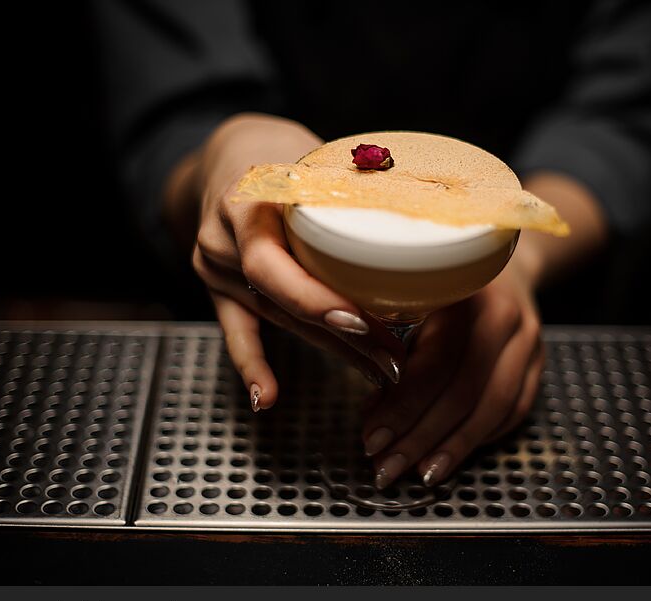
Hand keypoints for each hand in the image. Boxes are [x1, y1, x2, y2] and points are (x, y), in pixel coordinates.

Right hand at [179, 114, 404, 410]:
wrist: (227, 153)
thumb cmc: (280, 151)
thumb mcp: (313, 158)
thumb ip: (351, 189)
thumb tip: (433, 213)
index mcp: (247, 201)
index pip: (273, 266)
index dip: (319, 299)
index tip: (366, 323)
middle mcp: (224, 240)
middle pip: (284, 300)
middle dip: (343, 335)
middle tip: (395, 359)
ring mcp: (216, 268)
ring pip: (278, 319)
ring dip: (331, 349)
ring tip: (379, 372)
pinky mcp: (218, 289)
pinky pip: (237, 332)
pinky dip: (253, 365)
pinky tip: (267, 399)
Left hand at [361, 263, 543, 487]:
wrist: (501, 263)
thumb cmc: (439, 282)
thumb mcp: (406, 298)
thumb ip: (389, 348)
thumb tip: (373, 414)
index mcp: (465, 292)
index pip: (435, 362)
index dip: (402, 407)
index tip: (371, 440)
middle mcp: (505, 315)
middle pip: (465, 392)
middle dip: (421, 438)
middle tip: (387, 468)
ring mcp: (529, 339)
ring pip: (494, 407)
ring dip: (453, 448)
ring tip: (420, 474)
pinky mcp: (540, 361)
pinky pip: (516, 410)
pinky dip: (483, 437)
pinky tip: (453, 453)